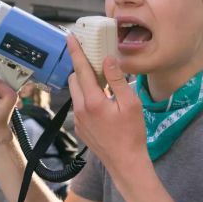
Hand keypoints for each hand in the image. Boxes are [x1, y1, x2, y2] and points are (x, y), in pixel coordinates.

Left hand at [66, 35, 148, 179]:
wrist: (126, 163)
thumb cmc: (132, 134)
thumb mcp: (130, 103)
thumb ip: (117, 79)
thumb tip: (108, 60)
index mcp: (92, 101)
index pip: (81, 69)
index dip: (75, 51)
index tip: (70, 38)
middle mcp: (81, 109)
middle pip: (75, 79)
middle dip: (82, 68)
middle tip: (96, 62)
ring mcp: (79, 120)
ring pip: (76, 93)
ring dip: (85, 84)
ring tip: (103, 83)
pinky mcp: (81, 128)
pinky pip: (80, 106)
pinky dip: (88, 98)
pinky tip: (104, 103)